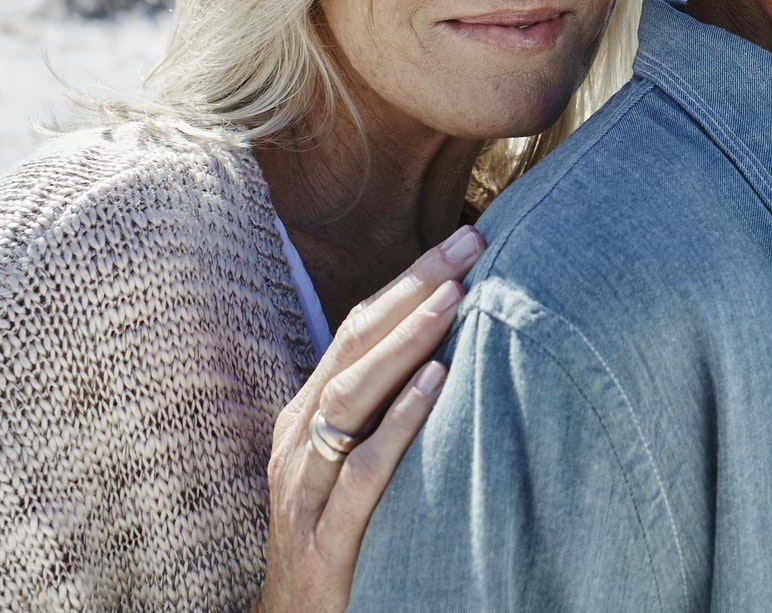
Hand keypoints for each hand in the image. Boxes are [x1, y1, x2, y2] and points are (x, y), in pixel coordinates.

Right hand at [255, 224, 483, 611]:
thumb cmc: (338, 533)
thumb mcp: (352, 461)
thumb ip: (384, 409)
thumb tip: (448, 347)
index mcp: (309, 413)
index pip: (358, 326)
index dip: (409, 279)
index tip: (463, 238)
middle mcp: (301, 436)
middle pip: (354, 343)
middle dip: (413, 288)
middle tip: (469, 244)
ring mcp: (307, 483)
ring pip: (353, 394)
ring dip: (406, 341)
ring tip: (454, 299)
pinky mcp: (326, 533)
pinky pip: (364, 467)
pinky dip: (400, 421)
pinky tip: (436, 385)